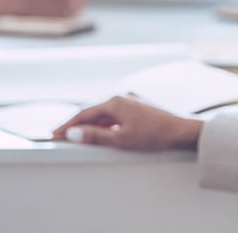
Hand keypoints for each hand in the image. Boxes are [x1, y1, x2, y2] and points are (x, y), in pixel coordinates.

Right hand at [52, 95, 203, 150]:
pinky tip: (104, 133)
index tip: (55, 133)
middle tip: (62, 135)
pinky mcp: (139, 108)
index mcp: (115, 102)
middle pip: (93, 112)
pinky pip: (115, 115)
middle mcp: (122, 97)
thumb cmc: (154, 135)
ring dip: (91, 124)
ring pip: (105, 114)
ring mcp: (131, 102)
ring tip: (79, 136)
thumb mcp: (121, 139)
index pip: (84, 114)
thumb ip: (96, 136)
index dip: (68, 125)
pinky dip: (105, 124)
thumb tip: (74, 134)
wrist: (182, 131)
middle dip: (77, 124)